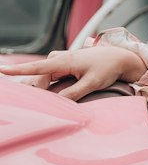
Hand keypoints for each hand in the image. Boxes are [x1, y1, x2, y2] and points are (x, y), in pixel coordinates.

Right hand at [0, 44, 145, 101]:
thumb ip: (75, 93)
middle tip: (33, 107)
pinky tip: (42, 96)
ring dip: (39, 90)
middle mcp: (57, 59)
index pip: (36, 68)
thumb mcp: (92, 83)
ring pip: (41, 78)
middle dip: (34, 92)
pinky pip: (47, 78)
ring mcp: (59, 61)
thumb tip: (58, 102)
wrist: (118, 57)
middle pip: (37, 79)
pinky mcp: (62, 65)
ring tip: (35, 102)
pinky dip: (44, 87)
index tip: (2, 71)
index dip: (18, 71)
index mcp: (63, 61)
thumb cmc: (106, 69)